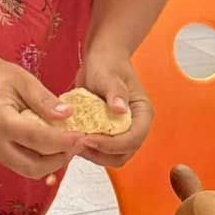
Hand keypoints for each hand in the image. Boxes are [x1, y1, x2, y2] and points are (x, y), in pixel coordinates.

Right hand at [0, 59, 82, 179]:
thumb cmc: (0, 77)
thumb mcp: (25, 81)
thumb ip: (46, 100)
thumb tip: (69, 115)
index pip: (36, 139)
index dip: (62, 142)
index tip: (81, 136)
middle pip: (33, 165)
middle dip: (60, 158)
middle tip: (79, 143)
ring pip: (30, 170)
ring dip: (53, 163)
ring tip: (69, 144)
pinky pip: (24, 166)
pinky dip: (43, 161)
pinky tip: (56, 146)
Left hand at [75, 46, 151, 167]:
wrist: (100, 58)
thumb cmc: (108, 63)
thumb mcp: (109, 75)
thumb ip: (115, 92)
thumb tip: (120, 109)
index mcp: (142, 114)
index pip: (133, 139)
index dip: (112, 144)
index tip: (89, 139)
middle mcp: (134, 126)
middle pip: (122, 154)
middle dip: (101, 153)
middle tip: (78, 142)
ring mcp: (120, 131)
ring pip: (110, 156)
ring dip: (92, 154)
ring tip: (73, 141)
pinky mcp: (107, 133)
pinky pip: (99, 150)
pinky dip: (86, 148)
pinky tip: (72, 138)